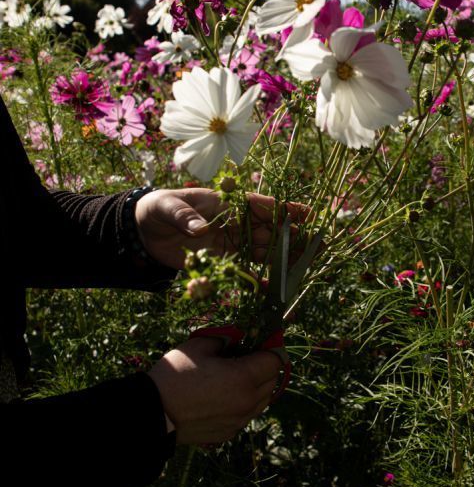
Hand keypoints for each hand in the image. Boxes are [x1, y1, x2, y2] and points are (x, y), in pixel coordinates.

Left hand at [134, 188, 309, 269]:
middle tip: (317, 245)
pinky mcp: (221, 261)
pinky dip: (261, 276)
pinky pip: (246, 268)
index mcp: (227, 202)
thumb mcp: (168, 207)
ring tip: (306, 264)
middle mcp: (234, 222)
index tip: (307, 214)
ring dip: (284, 257)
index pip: (260, 205)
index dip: (284, 210)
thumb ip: (185, 217)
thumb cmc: (158, 208)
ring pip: (263, 250)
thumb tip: (199, 229)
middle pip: (269, 230)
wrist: (142, 231)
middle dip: (293, 237)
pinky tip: (278, 284)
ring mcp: (230, 242)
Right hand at [148, 335, 281, 443]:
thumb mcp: (198, 346)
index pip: (275, 361)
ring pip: (263, 400)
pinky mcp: (229, 432)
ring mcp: (239, 421)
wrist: (151, 414)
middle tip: (246, 356)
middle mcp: (247, 402)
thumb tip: (238, 338)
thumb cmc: (174, 376)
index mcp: (243, 378)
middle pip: (272, 381)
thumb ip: (225, 339)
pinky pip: (247, 414)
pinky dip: (244, 402)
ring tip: (235, 376)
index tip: (260, 342)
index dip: (270, 348)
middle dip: (264, 366)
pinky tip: (224, 395)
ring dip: (257, 386)